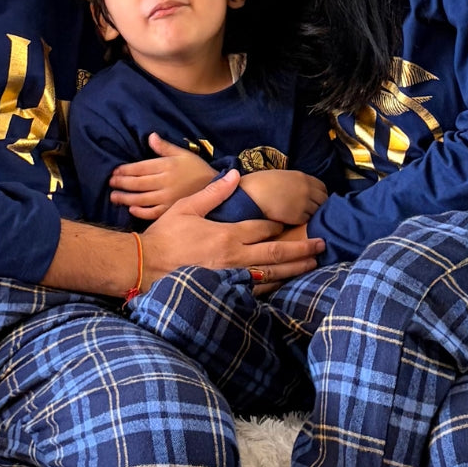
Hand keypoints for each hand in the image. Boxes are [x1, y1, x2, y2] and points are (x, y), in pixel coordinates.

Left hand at [109, 134, 216, 221]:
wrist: (215, 187)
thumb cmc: (197, 169)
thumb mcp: (183, 154)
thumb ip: (165, 147)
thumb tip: (150, 136)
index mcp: (167, 166)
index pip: (141, 167)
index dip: (126, 169)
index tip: (114, 171)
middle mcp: (166, 182)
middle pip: (138, 183)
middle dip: (122, 183)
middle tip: (110, 183)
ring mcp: (168, 197)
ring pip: (142, 198)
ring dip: (126, 198)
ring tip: (114, 197)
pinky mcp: (172, 210)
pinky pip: (153, 212)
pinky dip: (141, 212)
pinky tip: (131, 209)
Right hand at [143, 170, 324, 286]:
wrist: (146, 267)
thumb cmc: (165, 236)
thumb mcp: (187, 207)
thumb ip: (214, 192)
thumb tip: (235, 174)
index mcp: (228, 235)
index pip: (263, 228)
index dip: (278, 224)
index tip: (288, 221)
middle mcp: (235, 257)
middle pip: (276, 253)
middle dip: (301, 249)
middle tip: (321, 246)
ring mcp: (232, 277)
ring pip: (271, 274)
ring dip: (294, 269)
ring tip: (312, 264)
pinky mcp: (225, 291)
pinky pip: (256, 290)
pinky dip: (274, 286)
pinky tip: (284, 283)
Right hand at [240, 169, 327, 224]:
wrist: (251, 194)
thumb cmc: (260, 183)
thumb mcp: (281, 176)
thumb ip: (294, 183)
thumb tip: (299, 190)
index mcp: (303, 177)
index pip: (323, 188)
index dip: (319, 194)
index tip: (315, 200)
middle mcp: (307, 190)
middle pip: (323, 201)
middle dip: (319, 206)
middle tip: (310, 211)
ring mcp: (304, 204)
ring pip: (316, 212)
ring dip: (311, 215)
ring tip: (301, 217)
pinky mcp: (298, 217)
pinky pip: (307, 221)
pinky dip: (303, 221)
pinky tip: (294, 221)